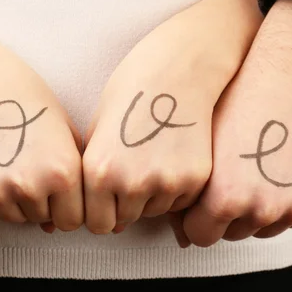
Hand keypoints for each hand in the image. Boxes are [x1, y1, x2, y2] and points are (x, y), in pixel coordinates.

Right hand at [0, 0, 82, 231]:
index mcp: (63, 172)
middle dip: (42, 203)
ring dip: (15, 202)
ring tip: (9, 162)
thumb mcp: (63, 137)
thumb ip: (71, 182)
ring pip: (14, 218)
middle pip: (44, 220)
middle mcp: (30, 186)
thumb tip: (55, 227)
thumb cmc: (29, 103)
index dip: (68, 206)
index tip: (59, 188)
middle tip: (29, 166)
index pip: (74, 219)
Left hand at [82, 0, 269, 234]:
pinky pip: (180, 201)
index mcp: (99, 171)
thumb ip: (95, 177)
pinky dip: (175, 189)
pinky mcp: (196, 177)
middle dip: (124, 206)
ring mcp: (167, 182)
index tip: (105, 200)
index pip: (96, 223)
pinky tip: (171, 156)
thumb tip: (109, 219)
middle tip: (130, 174)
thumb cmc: (130, 92)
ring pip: (153, 212)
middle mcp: (131, 182)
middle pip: (124, 222)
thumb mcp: (98, 132)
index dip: (99, 213)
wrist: (178, 67)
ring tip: (151, 159)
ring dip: (150, 197)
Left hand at [183, 0, 291, 245]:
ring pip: (264, 227)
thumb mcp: (200, 145)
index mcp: (225, 197)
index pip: (198, 236)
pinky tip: (278, 168)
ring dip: (257, 210)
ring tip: (254, 170)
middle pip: (232, 233)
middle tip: (229, 179)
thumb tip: (180, 234)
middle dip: (225, 214)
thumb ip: (188, 195)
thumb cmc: (239, 101)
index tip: (197, 204)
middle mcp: (262, 208)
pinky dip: (287, 200)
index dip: (194, 218)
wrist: (291, 74)